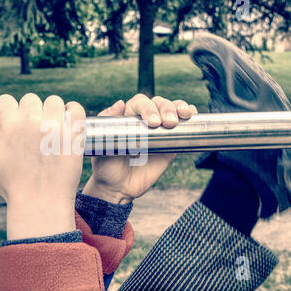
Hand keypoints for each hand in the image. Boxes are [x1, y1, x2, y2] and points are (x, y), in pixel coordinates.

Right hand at [0, 93, 85, 239]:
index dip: (9, 114)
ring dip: (51, 112)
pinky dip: (72, 113)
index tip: (15, 130)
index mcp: (6, 123)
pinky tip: (67, 125)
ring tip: (50, 131)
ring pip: (52, 101)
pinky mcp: (74, 133)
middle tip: (33, 135)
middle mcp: (30, 120)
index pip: (6, 101)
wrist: (41, 202)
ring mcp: (54, 125)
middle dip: (30, 114)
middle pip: (30, 100)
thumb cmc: (12, 184)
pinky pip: (75, 108)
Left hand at [83, 94, 197, 203]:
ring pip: (171, 109)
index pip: (139, 102)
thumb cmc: (104, 165)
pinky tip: (191, 114)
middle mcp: (143, 120)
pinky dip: (188, 117)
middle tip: (167, 123)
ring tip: (180, 118)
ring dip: (178, 108)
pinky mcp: (170, 143)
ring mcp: (159, 130)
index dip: (147, 107)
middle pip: (158, 103)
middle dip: (165, 108)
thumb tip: (119, 103)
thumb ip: (105, 124)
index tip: (151, 122)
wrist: (117, 188)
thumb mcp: (99, 144)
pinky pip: (181, 126)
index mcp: (126, 117)